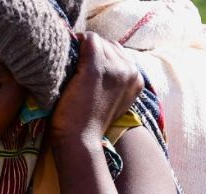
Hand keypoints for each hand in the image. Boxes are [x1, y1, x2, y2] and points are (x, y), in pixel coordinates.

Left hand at [49, 32, 142, 149]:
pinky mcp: (96, 69)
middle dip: (92, 50)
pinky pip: (89, 40)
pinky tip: (68, 54)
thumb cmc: (89, 122)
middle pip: (109, 44)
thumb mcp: (112, 100)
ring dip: (82, 48)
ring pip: (98, 41)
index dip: (100, 55)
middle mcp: (131, 71)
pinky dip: (77, 42)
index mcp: (137, 79)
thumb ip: (114, 81)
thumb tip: (100, 62)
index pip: (118, 52)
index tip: (85, 66)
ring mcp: (115, 69)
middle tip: (76, 64)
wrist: (80, 140)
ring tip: (70, 63)